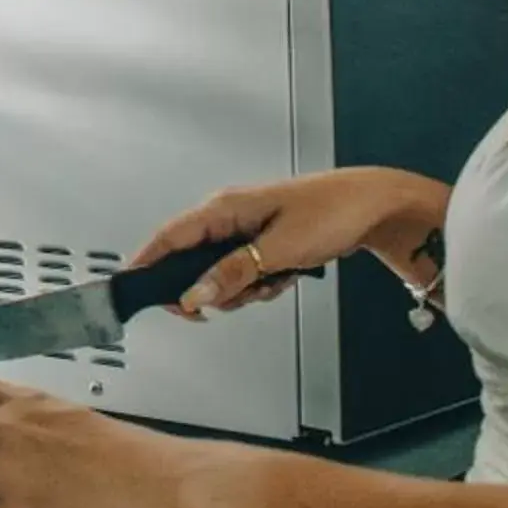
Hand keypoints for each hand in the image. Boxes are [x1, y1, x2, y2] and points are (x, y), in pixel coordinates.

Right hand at [128, 166, 446, 316]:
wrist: (375, 208)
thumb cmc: (332, 211)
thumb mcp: (279, 250)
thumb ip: (233, 274)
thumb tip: (195, 295)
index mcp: (224, 208)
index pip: (169, 237)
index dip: (147, 264)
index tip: (132, 290)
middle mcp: (229, 217)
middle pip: (191, 262)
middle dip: (210, 288)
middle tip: (231, 299)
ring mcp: (246, 232)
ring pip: (220, 275)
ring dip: (243, 290)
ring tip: (274, 282)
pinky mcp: (262, 244)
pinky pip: (245, 275)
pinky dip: (261, 285)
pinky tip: (285, 278)